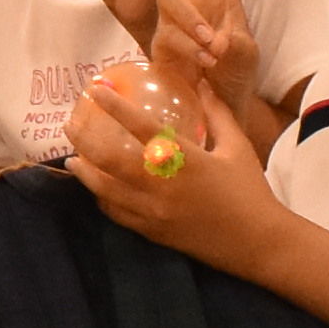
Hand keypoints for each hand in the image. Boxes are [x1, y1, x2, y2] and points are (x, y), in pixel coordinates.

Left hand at [62, 59, 276, 268]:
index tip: (95, 90)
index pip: (141, 127)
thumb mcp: (237, 146)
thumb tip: (203, 83)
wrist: (258, 243)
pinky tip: (97, 189)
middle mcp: (162, 185)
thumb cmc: (250, 191)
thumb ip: (217, 113)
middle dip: (84, 141)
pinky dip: (102, 199)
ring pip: (105, 191)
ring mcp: (153, 212)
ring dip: (85, 173)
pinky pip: (117, 214)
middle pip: (109, 160)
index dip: (114, 107)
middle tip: (70, 125)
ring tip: (72, 159)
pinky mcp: (152, 233)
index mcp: (184, 160)